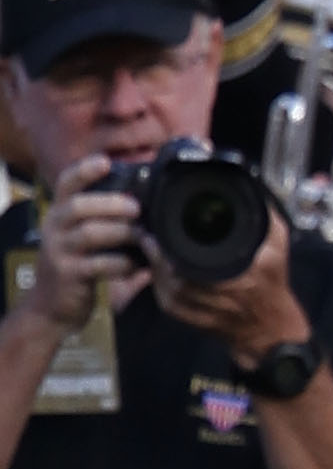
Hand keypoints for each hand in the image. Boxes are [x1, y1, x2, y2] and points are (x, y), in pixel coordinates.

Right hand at [13, 153, 138, 336]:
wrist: (52, 307)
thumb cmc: (78, 267)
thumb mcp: (84, 240)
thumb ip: (105, 222)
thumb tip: (144, 206)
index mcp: (60, 214)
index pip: (66, 184)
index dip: (85, 171)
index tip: (106, 162)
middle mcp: (55, 227)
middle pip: (78, 206)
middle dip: (110, 203)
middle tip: (136, 208)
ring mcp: (59, 251)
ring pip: (89, 233)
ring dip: (121, 233)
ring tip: (141, 237)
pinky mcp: (69, 274)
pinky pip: (98, 264)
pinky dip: (121, 264)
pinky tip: (135, 266)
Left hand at [147, 195, 308, 366]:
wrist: (271, 330)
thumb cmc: (274, 286)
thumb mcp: (279, 247)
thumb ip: (266, 217)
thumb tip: (249, 188)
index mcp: (243, 272)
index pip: (194, 257)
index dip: (170, 244)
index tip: (159, 229)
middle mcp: (222, 293)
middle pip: (173, 270)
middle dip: (157, 253)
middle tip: (148, 236)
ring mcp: (205, 310)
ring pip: (166, 286)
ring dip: (155, 267)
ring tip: (151, 249)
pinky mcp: (193, 322)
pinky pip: (167, 302)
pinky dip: (158, 286)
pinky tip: (157, 272)